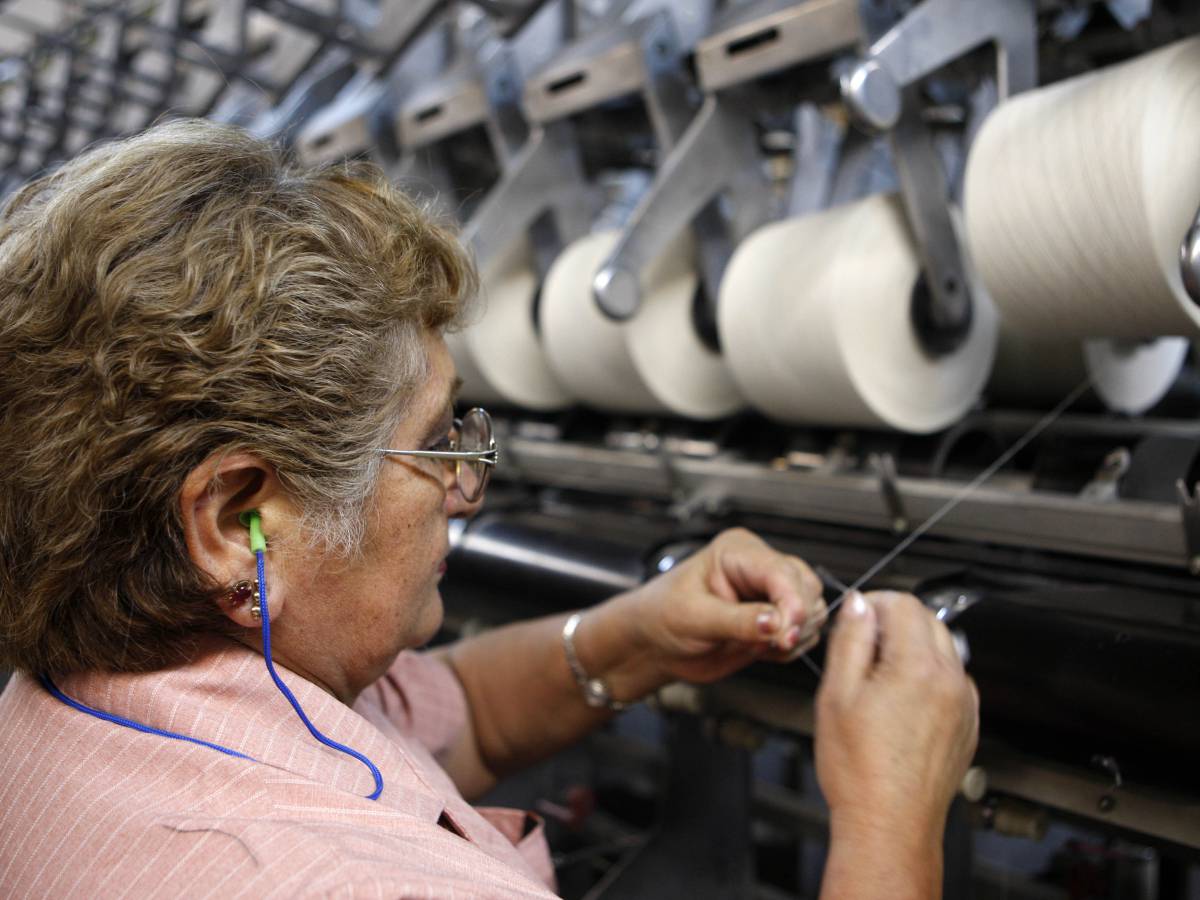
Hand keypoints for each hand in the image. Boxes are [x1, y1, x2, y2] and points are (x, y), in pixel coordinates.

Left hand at [597, 528, 826, 687]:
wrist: (654, 644)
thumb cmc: (662, 617)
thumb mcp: (694, 618)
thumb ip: (737, 621)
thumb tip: (775, 623)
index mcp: (737, 552)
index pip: (780, 571)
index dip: (791, 601)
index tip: (788, 630)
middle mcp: (759, 569)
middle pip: (805, 586)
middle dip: (798, 618)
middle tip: (779, 644)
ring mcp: (769, 595)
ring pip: (812, 609)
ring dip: (798, 634)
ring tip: (765, 647)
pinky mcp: (774, 621)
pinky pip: (804, 633)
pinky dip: (793, 648)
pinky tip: (766, 652)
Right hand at [815, 591, 978, 847]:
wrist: (890, 825)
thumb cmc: (860, 771)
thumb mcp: (837, 694)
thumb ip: (850, 640)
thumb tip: (858, 605)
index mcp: (918, 667)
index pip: (904, 603)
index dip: (874, 604)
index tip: (856, 620)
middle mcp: (951, 681)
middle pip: (928, 620)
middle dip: (894, 623)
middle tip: (861, 649)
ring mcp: (965, 705)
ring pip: (943, 650)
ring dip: (912, 650)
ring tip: (878, 682)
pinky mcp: (967, 726)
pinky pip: (952, 682)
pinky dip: (928, 678)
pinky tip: (899, 705)